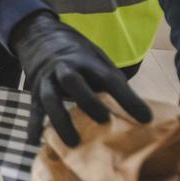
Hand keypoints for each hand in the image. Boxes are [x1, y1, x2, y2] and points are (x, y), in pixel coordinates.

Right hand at [11, 11, 152, 146]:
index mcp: (87, 60)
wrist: (40, 37)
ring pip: (50, 98)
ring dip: (61, 120)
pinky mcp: (34, 91)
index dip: (127, 98)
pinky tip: (35, 142)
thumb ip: (110, 80)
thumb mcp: (96, 58)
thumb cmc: (77, 54)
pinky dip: (34, 125)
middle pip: (73, 82)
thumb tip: (134, 109)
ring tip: (73, 143)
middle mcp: (65, 68)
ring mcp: (47, 80)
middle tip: (104, 121)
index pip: (109, 78)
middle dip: (88, 101)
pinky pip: (34, 109)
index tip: (145, 118)